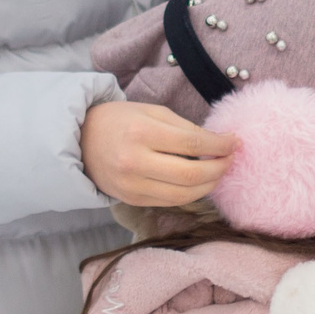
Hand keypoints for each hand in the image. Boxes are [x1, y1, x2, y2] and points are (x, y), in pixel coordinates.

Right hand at [81, 100, 237, 206]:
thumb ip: (184, 127)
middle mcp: (136, 161)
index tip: (235, 142)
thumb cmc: (119, 120)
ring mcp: (133, 185)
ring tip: (219, 172)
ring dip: (209, 185)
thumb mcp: (151, 112)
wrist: (79, 141)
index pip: (193, 142)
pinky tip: (200, 183)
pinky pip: (170, 202)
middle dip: (219, 168)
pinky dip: (190, 194)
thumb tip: (218, 142)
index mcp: (142, 132)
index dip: (220, 145)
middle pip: (192, 174)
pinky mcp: (132, 199)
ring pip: (184, 195)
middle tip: (231, 159)